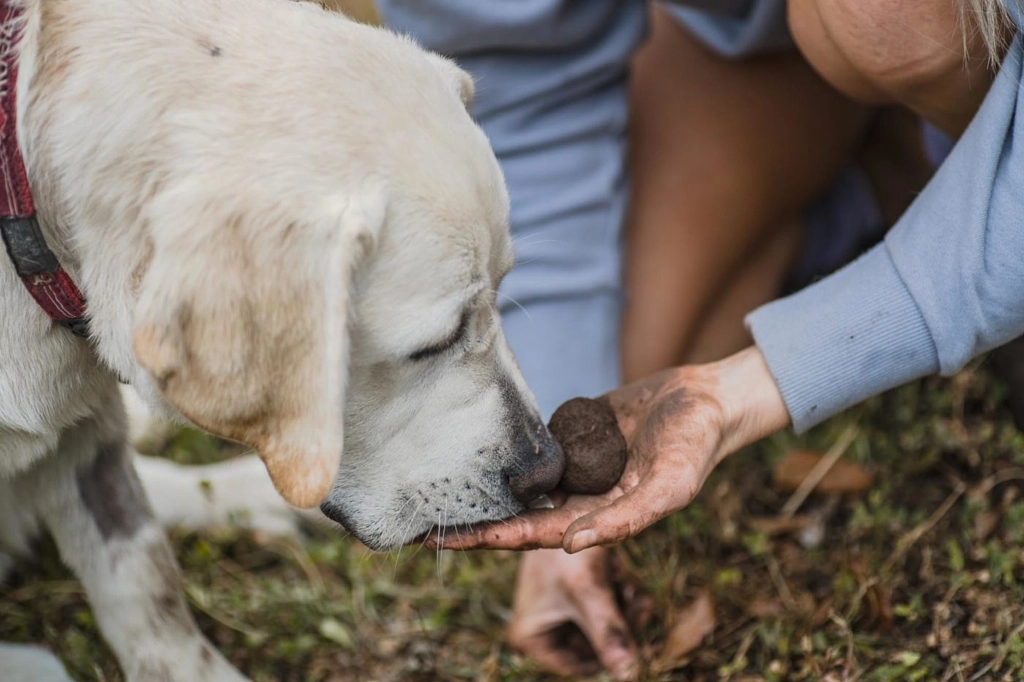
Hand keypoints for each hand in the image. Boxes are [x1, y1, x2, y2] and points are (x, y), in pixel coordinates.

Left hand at [430, 346, 788, 552]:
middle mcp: (580, 496)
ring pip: (520, 482)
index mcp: (597, 516)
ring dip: (485, 486)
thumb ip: (625, 519)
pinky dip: (507, 452)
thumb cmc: (694, 447)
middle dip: (473, 521)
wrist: (706, 401)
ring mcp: (576, 464)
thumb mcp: (669, 487)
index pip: (531, 534)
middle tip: (422, 522)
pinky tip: (473, 448)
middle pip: (515, 513)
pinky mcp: (575, 433)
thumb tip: (570, 545)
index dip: (489, 539)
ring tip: (438, 486)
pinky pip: (535, 445)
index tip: (444, 541)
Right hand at [506, 548, 638, 679]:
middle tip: (636, 604)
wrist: (559, 502)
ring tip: (629, 585)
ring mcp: (559, 609)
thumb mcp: (589, 592)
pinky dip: (618, 593)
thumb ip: (610, 633)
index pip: (578, 665)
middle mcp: (541, 626)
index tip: (628, 631)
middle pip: (593, 645)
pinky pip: (604, 605)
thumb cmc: (564, 546)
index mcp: (530, 637)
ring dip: (624, 607)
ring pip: (603, 625)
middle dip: (618, 624)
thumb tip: (630, 673)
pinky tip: (625, 576)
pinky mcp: (575, 591)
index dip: (606, 652)